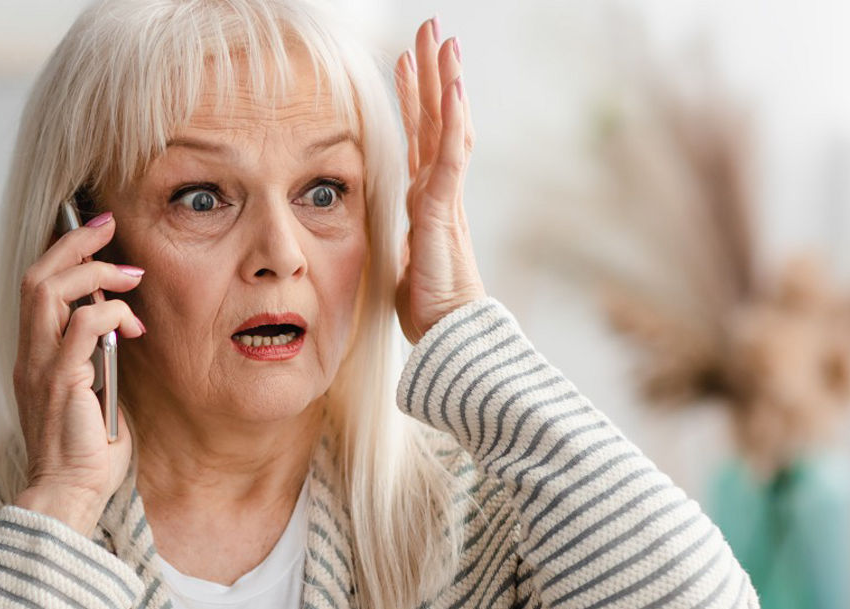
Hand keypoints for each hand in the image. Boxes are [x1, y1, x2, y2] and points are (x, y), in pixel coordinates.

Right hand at [12, 212, 146, 533]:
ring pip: (49, 290)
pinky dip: (110, 314)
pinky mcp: (61, 381)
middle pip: (36, 275)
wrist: (68, 494)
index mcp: (34, 355)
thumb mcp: (93, 394)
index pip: (36, 286)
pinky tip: (134, 326)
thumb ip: (97, 359)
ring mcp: (40, 366)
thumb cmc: (86, 453)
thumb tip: (119, 326)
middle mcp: (29, 354)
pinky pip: (81, 327)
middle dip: (74, 242)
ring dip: (94, 272)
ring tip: (130, 276)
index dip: (63, 252)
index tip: (97, 233)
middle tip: (110, 226)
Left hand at [394, 17, 486, 342]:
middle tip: (430, 30)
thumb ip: (401, 246)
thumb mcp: (403, 267)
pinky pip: (450, 157)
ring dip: (445, 83)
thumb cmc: (430, 311)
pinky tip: (453, 88)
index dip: (414, 99)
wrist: (451, 336)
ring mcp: (445, 197)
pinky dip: (451, 121)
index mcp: (426, 202)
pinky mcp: (445, 210)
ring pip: (447, 128)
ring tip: (445, 41)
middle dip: (431, 74)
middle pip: (436, 120)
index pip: (420, 138)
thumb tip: (395, 246)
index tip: (406, 63)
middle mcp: (438, 191)